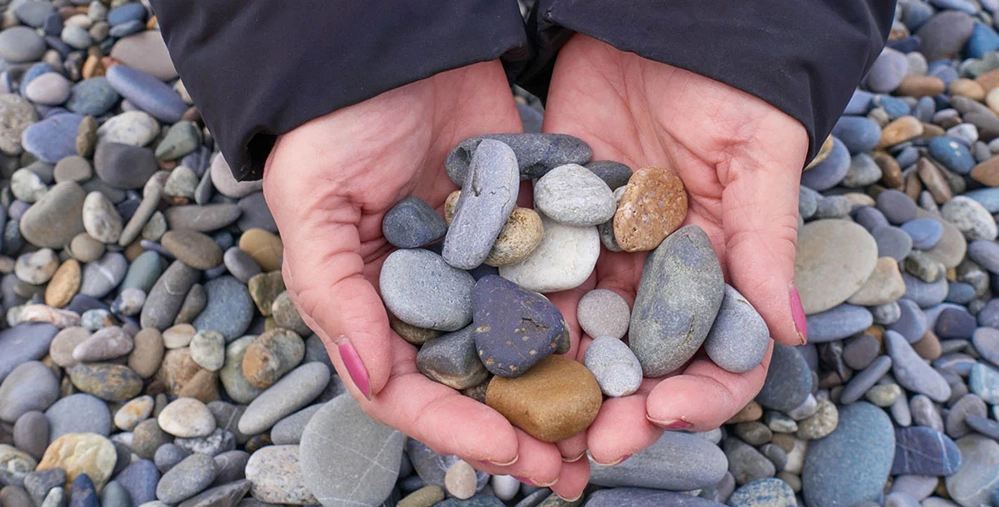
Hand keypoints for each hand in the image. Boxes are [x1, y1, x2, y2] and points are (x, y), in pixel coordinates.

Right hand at [261, 61, 588, 497]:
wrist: (395, 44)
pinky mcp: (527, 230)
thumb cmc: (334, 122)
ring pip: (526, 344)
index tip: (513, 456)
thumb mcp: (313, 203)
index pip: (410, 389)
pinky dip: (587, 318)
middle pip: (477, 383)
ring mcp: (482, 268)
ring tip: (611, 426)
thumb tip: (373, 380)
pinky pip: (558, 281)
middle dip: (522, 429)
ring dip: (564, 390)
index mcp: (373, 306)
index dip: (459, 430)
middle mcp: (431, 298)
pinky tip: (625, 351)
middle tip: (572, 469)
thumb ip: (334, 292)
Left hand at [543, 35, 807, 464]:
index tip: (662, 413)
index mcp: (717, 267)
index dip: (696, 394)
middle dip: (616, 407)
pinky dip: (514, 311)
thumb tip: (790, 335)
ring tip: (529, 419)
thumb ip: (766, 241)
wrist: (662, 18)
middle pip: (639, 361)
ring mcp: (600, 250)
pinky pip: (528, 272)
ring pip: (580, 330)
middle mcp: (656, 272)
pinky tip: (490, 347)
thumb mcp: (758, 156)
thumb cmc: (732, 81)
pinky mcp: (550, 218)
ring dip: (557, 380)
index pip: (717, 354)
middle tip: (584, 444)